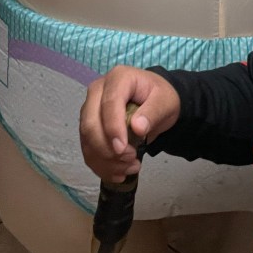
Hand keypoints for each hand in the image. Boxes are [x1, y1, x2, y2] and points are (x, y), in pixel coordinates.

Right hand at [79, 66, 179, 182]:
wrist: (155, 102)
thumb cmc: (160, 98)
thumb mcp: (165, 101)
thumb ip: (153, 112)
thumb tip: (137, 128)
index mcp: (118, 78)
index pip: (109, 103)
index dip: (113, 128)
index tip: (124, 150)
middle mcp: (98, 92)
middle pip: (90, 124)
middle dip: (107, 149)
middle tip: (131, 159)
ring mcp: (89, 110)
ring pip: (87, 140)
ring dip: (106, 161)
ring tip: (131, 168)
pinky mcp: (88, 128)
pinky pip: (88, 150)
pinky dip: (101, 166)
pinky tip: (119, 174)